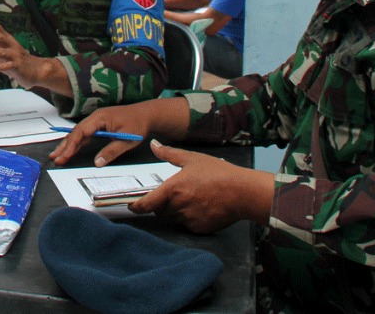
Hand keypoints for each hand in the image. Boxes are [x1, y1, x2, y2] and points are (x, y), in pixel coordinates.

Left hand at [0, 12, 67, 95]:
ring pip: (2, 52)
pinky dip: (0, 66)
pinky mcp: (18, 66)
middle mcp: (11, 45)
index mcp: (8, 40)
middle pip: (0, 38)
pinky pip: (8, 66)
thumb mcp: (6, 49)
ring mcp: (15, 55)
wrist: (37, 69)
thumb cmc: (17, 58)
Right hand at [49, 96, 189, 166]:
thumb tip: (98, 162)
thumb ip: (112, 151)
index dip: (72, 144)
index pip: (82, 131)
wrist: (146, 113)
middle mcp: (95, 118)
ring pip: (78, 133)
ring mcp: (96, 121)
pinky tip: (70, 149)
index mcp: (100, 118)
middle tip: (55, 157)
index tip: (65, 155)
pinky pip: (84, 134)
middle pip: (76, 132)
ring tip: (57, 155)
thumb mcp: (127, 139)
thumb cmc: (138, 124)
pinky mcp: (98, 125)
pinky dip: (76, 142)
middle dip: (64, 145)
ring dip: (67, 144)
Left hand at [128, 140, 274, 232]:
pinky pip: (188, 225)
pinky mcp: (199, 228)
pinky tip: (202, 207)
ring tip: (193, 197)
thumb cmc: (218, 173)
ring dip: (176, 211)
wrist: (242, 192)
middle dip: (163, 204)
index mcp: (172, 189)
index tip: (132, 206)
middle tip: (177, 193)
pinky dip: (190, 218)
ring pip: (174, 218)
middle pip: (160, 210)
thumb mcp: (192, 158)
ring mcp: (189, 219)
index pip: (147, 203)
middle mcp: (178, 206)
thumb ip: (169, 154)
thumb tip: (153, 145)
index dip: (137, 206)